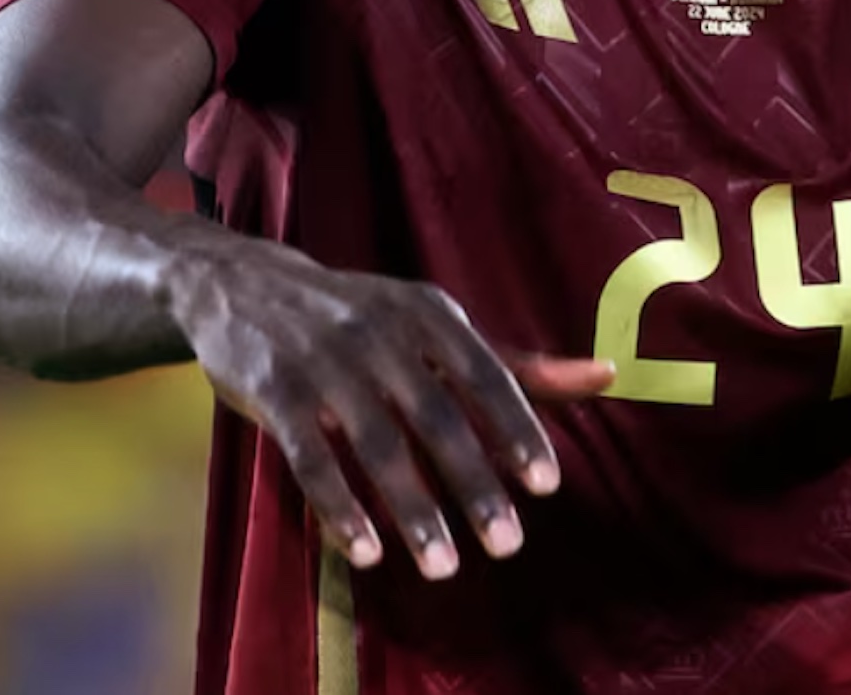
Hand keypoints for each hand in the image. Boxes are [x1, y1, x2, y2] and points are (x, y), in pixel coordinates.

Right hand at [165, 237, 614, 579]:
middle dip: (474, 485)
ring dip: (413, 511)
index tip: (545, 486)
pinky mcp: (274, 392)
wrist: (243, 284)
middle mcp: (380, 332)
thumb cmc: (360, 316)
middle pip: (436, 418)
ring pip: (377, 447)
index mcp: (429, 313)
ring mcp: (324, 362)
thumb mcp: (433, 324)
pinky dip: (341, 508)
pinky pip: (312, 460)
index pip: (486, 375)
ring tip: (444, 566)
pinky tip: (368, 552)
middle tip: (507, 545)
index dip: (516, 430)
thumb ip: (514, 362)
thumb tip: (607, 376)